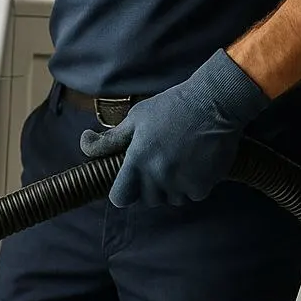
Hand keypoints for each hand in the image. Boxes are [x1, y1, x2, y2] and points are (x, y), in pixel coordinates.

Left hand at [80, 50, 270, 207]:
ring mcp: (180, 182)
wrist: (217, 101)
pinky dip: (194, 186)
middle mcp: (157, 176)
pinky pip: (193, 196)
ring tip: (179, 164)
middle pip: (147, 200)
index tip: (130, 182)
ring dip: (172, 188)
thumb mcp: (136, 118)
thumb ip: (110, 139)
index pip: (120, 198)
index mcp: (136, 162)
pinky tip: (196, 165)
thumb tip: (84, 141)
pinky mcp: (203, 185)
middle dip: (150, 188)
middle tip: (160, 166)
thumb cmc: (172, 107)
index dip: (123, 193)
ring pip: (171, 200)